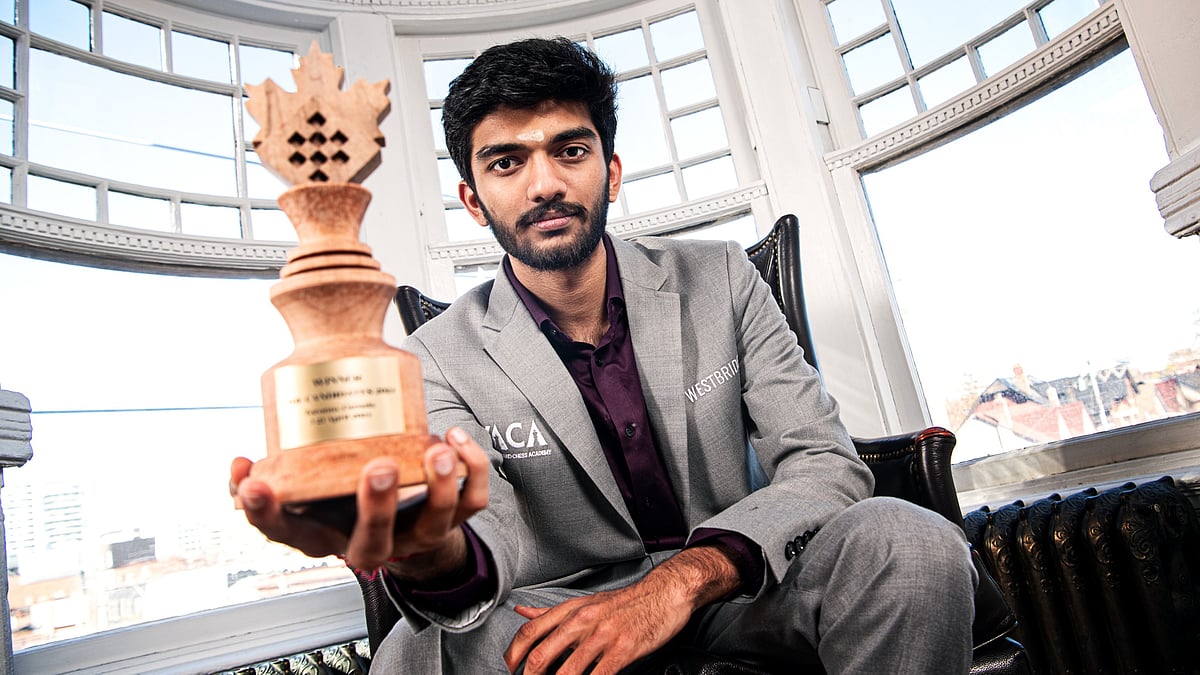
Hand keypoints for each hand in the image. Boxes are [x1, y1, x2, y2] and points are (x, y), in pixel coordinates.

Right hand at [230, 427, 488, 574]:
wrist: (397, 525)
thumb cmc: (339, 499)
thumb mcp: (302, 491)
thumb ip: (272, 474)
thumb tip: (240, 465)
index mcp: (322, 536)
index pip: (287, 533)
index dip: (267, 513)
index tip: (255, 484)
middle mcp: (368, 543)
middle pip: (373, 538)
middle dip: (378, 505)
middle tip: (379, 467)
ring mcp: (414, 535)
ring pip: (433, 523)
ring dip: (438, 486)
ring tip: (435, 449)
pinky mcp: (451, 520)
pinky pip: (470, 502)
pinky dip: (470, 469)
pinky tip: (455, 437)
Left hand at [503, 546, 739, 674]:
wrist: (664, 594)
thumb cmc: (625, 602)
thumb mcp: (584, 602)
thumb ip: (551, 613)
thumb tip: (521, 613)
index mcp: (570, 610)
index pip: (530, 632)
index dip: (512, 655)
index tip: (507, 670)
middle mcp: (581, 621)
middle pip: (541, 655)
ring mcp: (602, 636)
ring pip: (567, 672)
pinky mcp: (622, 650)